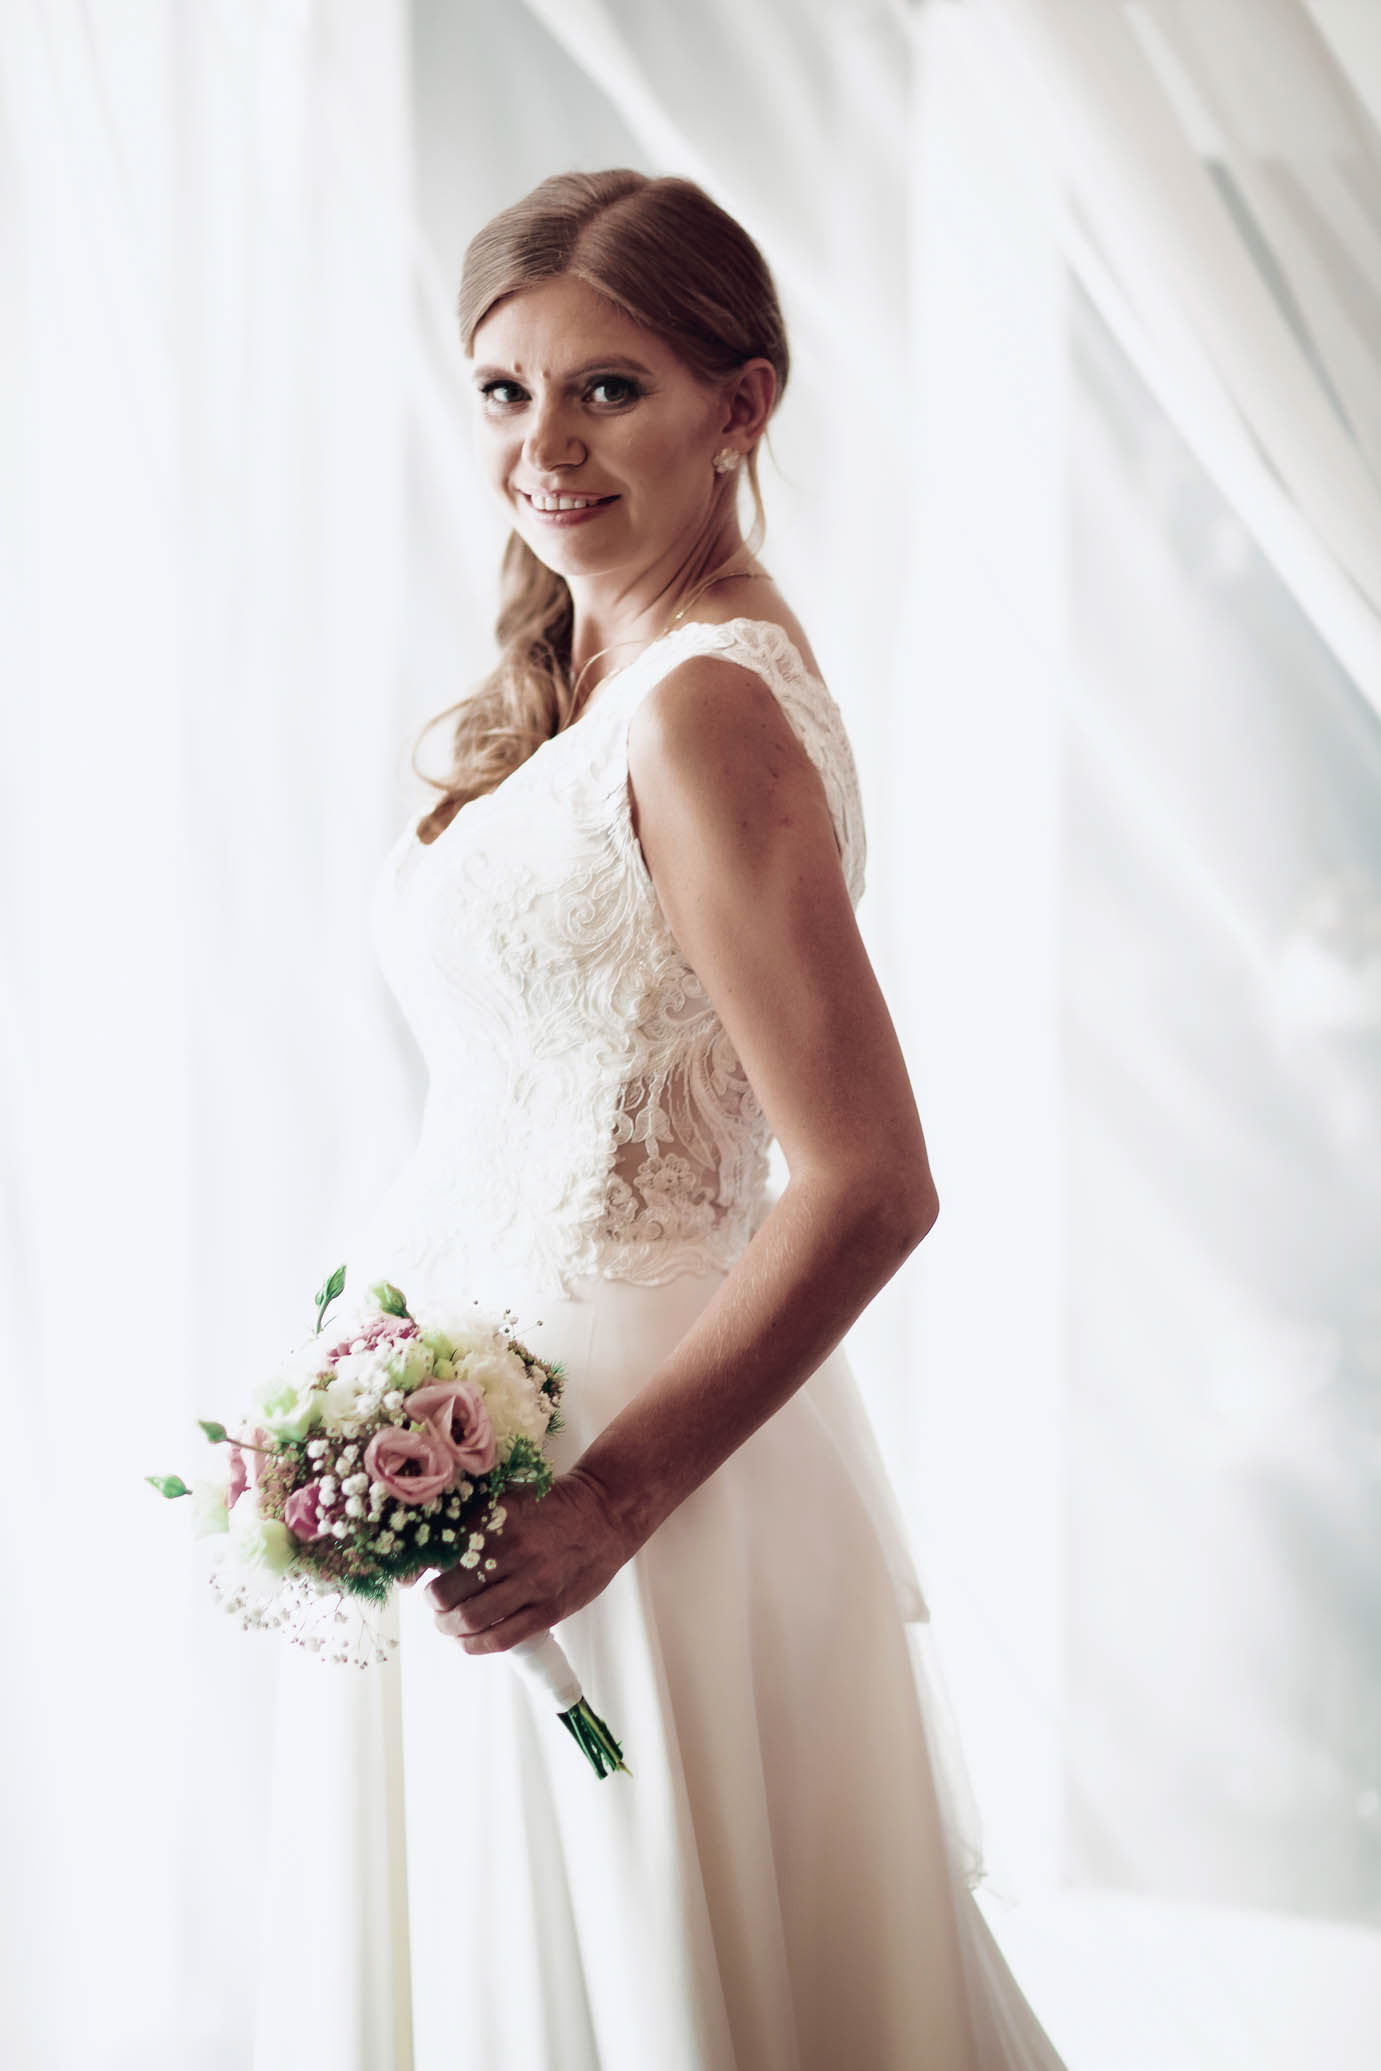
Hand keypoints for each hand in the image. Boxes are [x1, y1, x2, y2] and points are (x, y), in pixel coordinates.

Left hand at [422, 1468, 635, 1656]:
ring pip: (471, 1619)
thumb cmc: (549, 1506)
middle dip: (433, 1604)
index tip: (411, 1581)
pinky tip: (468, 1641)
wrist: (603, 1513)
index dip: (415, 1573)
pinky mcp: (549, 1609)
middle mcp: (510, 1551)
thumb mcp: (507, 1499)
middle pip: (448, 1593)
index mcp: (494, 1519)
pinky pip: (502, 1638)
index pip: (438, 1555)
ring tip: (448, 1623)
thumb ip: (469, 1520)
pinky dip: (475, 1645)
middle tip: (434, 1602)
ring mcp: (532, 1582)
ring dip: (449, 1627)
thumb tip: (423, 1556)